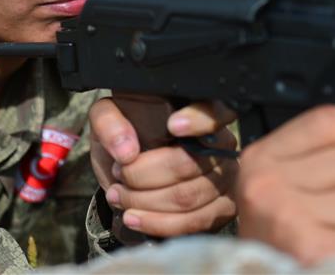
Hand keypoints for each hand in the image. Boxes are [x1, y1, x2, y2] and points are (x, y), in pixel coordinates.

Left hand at [89, 94, 237, 237]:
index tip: (172, 125)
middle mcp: (221, 143)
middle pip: (189, 163)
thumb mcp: (109, 117)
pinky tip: (135, 217)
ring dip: (146, 202)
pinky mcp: (221, 209)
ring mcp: (225, 177)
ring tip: (118, 196)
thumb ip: (110, 123)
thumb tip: (126, 151)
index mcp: (200, 111)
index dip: (198, 120)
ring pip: (188, 197)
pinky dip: (158, 223)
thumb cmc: (127, 137)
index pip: (213, 112)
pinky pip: (194, 222)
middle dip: (144, 175)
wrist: (129, 171)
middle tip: (119, 173)